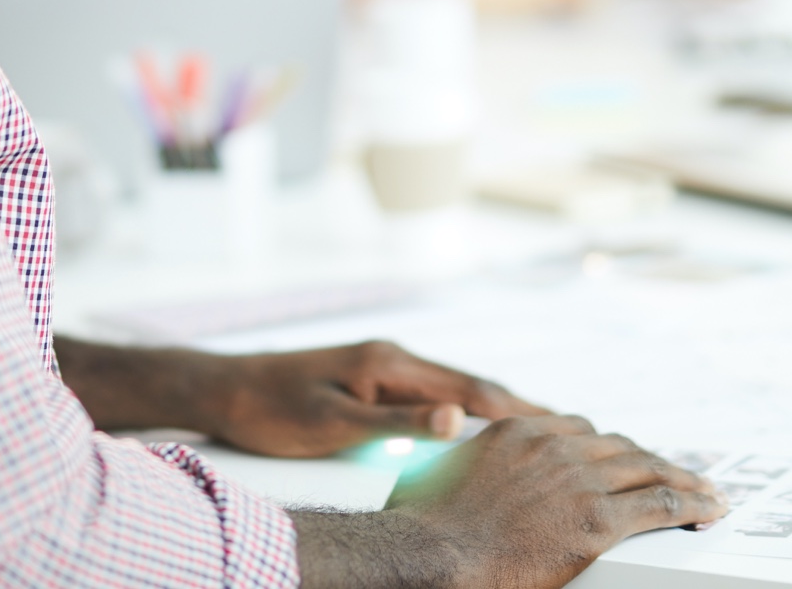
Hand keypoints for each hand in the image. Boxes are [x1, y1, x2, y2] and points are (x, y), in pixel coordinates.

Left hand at [190, 341, 545, 457]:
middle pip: (469, 385)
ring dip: (494, 409)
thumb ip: (396, 422)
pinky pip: (429, 397)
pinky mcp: (369, 382)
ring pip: (452, 390)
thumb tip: (456, 416)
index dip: (516, 410)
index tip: (560, 427)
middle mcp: (391, 359)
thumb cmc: (270, 409)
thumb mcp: (332, 422)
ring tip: (536, 432)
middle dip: (519, 407)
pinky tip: (474, 429)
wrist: (222, 389)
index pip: (469, 388)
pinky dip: (463, 411)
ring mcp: (381, 368)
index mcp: (389, 363)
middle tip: (569, 429)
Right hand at [294, 415, 725, 588]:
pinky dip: (693, 504)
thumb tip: (466, 478)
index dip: (611, 448)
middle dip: (651, 463)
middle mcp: (554, 445)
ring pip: (648, 469)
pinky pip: (661, 503)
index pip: (581, 430)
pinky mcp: (597, 518)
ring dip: (682, 480)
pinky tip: (711, 509)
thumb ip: (470, 467)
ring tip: (707, 492)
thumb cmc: (426, 529)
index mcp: (519, 432)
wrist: (432, 552)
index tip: (626, 458)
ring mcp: (578, 478)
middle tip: (676, 475)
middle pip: (620, 446)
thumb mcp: (444, 476)